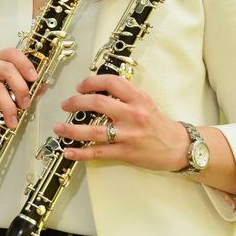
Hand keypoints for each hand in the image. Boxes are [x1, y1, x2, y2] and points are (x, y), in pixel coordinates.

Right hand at [0, 47, 37, 135]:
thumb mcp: (1, 92)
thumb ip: (19, 88)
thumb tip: (42, 86)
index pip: (11, 53)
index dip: (25, 63)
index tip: (35, 78)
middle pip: (6, 68)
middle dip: (20, 87)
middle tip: (26, 105)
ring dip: (8, 107)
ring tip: (13, 122)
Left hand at [53, 74, 188, 170]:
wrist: (177, 147)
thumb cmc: (157, 123)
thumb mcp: (145, 101)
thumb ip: (125, 94)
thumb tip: (97, 88)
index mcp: (138, 98)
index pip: (112, 82)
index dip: (92, 82)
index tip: (80, 87)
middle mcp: (133, 114)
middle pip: (99, 103)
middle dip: (76, 102)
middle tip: (65, 104)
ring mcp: (129, 135)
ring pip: (94, 131)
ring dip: (72, 130)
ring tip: (58, 129)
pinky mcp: (126, 153)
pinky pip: (99, 152)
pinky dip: (81, 153)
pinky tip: (68, 152)